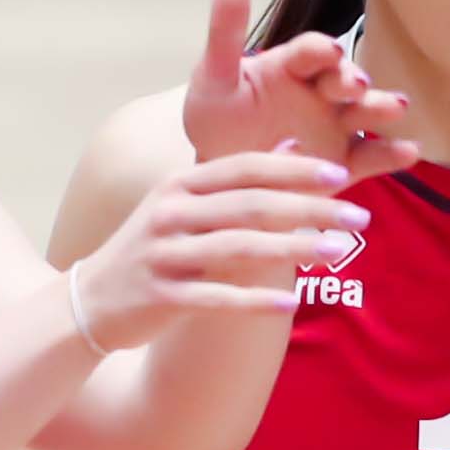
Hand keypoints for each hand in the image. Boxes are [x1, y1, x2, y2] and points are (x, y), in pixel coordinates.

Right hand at [65, 148, 358, 350]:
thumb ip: (237, 178)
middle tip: (358, 217)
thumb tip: (291, 146)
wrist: (90, 299)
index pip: (245, 168)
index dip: (294, 170)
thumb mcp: (185, 204)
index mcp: (181, 184)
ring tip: (338, 253)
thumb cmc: (153, 249)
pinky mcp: (162, 295)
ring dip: (293, 250)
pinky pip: (217, 297)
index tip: (340, 174)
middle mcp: (171, 212)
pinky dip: (255, 300)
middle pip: (251, 205)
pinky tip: (291, 304)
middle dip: (309, 209)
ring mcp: (165, 254)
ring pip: (238, 249)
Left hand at [180, 0, 418, 178]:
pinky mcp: (344, 164)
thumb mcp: (214, 76)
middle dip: (352, 80)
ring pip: (365, 114)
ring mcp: (336, 128)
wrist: (220, 177)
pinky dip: (391, 154)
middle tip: (355, 86)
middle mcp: (319, 94)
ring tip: (396, 107)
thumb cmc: (217, 121)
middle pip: (344, 80)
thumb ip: (225, 28)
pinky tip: (409, 150)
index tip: (330, 51)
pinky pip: (371, 157)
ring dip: (381, 108)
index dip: (322, 50)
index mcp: (289, 68)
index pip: (310, 52)